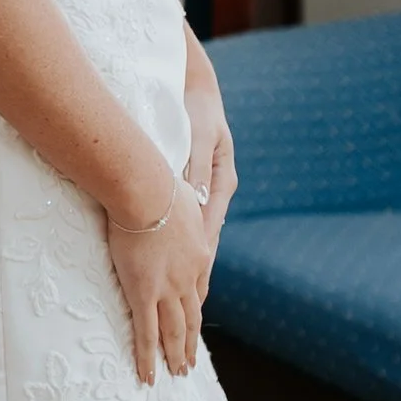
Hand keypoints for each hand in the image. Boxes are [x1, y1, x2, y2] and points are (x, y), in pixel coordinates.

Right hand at [104, 176, 205, 383]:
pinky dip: (148, 358)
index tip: (193, 323)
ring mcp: (167, 289)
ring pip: (174, 331)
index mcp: (199, 254)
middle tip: (190, 363)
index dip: (194, 309)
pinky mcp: (144, 294)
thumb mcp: (183, 195)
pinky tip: (149, 377)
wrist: (146, 191)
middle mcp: (188, 278)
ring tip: (178, 373)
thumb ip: (184, 204)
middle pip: (191, 318)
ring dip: (176, 355)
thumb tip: (181, 193)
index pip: (198, 290)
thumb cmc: (160, 185)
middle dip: (190, 342)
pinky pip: (145, 333)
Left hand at [185, 104, 235, 298]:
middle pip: (208, 242)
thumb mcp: (200, 137)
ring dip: (193, 269)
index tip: (192, 283)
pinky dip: (184, 249)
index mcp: (222, 183)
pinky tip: (177, 269)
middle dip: (199, 276)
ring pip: (200, 239)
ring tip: (187, 305)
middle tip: (190, 308)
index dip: (200, 258)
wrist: (196, 91)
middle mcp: (217, 192)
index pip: (210, 227)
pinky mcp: (195, 191)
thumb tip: (195, 198)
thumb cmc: (196, 113)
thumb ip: (198, 166)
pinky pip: (189, 226)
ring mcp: (207, 193)